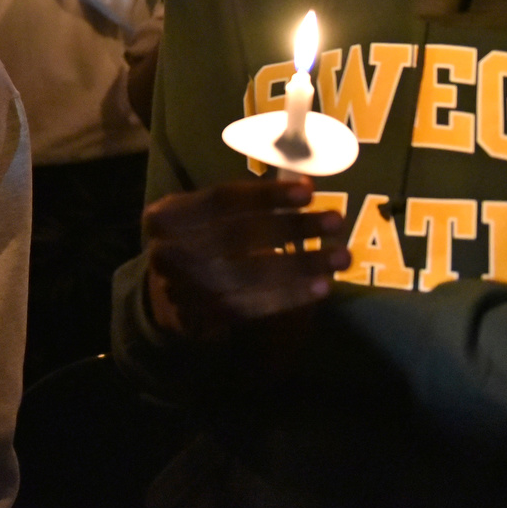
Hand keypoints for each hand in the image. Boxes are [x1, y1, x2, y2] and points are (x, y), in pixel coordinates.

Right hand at [142, 178, 349, 339]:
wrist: (167, 301)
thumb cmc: (198, 245)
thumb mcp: (202, 218)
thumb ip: (244, 204)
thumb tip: (305, 187)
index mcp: (166, 217)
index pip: (220, 200)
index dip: (266, 195)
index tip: (309, 190)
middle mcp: (167, 253)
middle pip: (238, 236)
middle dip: (291, 227)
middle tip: (335, 221)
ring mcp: (183, 290)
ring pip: (250, 274)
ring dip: (301, 264)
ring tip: (340, 256)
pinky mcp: (203, 320)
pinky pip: (253, 305)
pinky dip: (290, 295)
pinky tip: (321, 287)